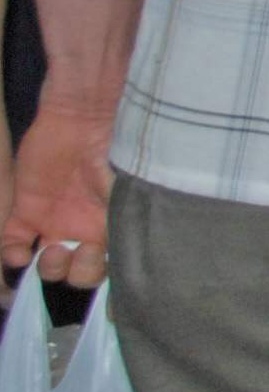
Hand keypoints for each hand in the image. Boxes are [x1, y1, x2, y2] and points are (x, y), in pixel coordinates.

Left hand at [2, 100, 115, 288]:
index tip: (97, 257)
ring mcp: (54, 222)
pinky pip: (13, 244)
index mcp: (114, 227)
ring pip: (47, 265)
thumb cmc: (116, 150)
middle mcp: (85, 231)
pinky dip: (12, 256)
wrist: (83, 117)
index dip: (102, 273)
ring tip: (51, 251)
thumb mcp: (132, 190)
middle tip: (76, 253)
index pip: (109, 265)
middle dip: (77, 274)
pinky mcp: (25, 212)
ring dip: (49, 268)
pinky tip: (18, 252)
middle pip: (79, 273)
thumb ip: (128, 224)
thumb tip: (131, 256)